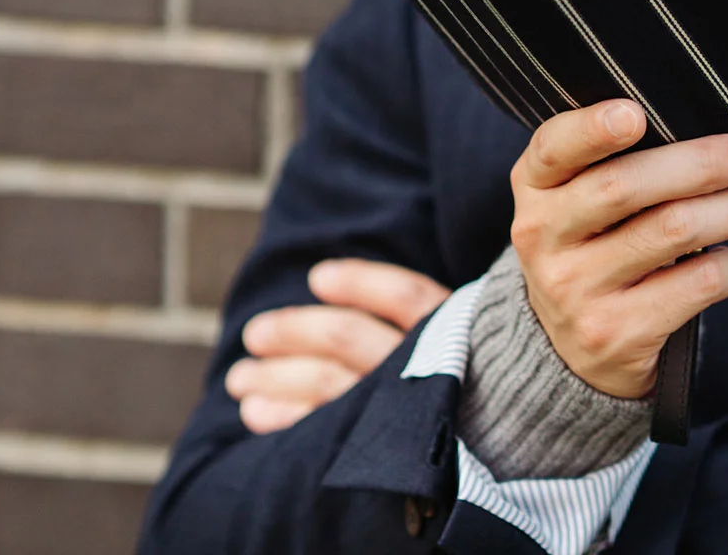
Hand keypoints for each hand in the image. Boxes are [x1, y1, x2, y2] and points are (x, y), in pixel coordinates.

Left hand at [225, 258, 449, 432]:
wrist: (487, 444)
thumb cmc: (464, 380)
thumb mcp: (459, 337)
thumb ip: (419, 316)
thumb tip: (336, 284)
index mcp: (453, 333)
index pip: (404, 296)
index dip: (360, 282)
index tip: (318, 277)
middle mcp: (427, 370)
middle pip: (349, 337)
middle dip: (295, 330)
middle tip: (255, 334)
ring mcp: (402, 412)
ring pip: (327, 382)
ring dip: (275, 376)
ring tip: (239, 377)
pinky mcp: (383, 450)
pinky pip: (322, 428)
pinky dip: (284, 416)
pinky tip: (256, 411)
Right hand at [510, 100, 727, 399]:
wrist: (571, 348)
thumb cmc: (597, 243)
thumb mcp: (581, 199)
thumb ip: (619, 160)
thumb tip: (713, 129)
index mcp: (536, 186)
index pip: (554, 149)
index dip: (592, 129)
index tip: (635, 113)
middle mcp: (543, 235)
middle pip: (625, 186)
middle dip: (700, 163)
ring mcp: (575, 288)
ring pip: (672, 230)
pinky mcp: (613, 333)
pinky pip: (693, 284)